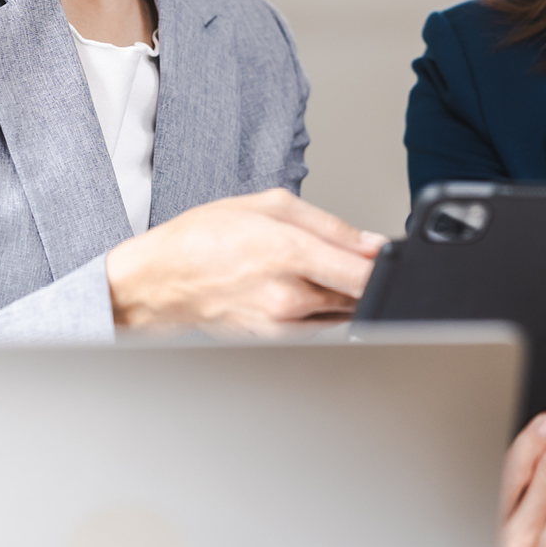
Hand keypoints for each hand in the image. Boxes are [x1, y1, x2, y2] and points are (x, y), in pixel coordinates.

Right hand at [104, 188, 384, 335]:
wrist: (163, 279)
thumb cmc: (205, 237)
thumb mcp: (269, 206)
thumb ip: (328, 225)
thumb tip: (370, 243)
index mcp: (289, 253)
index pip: (364, 274)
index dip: (383, 266)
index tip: (382, 256)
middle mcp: (288, 296)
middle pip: (356, 294)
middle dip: (356, 275)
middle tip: (330, 254)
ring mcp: (282, 324)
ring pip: (338, 312)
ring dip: (335, 292)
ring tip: (298, 268)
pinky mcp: (275, 340)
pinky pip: (316, 326)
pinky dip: (315, 307)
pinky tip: (288, 287)